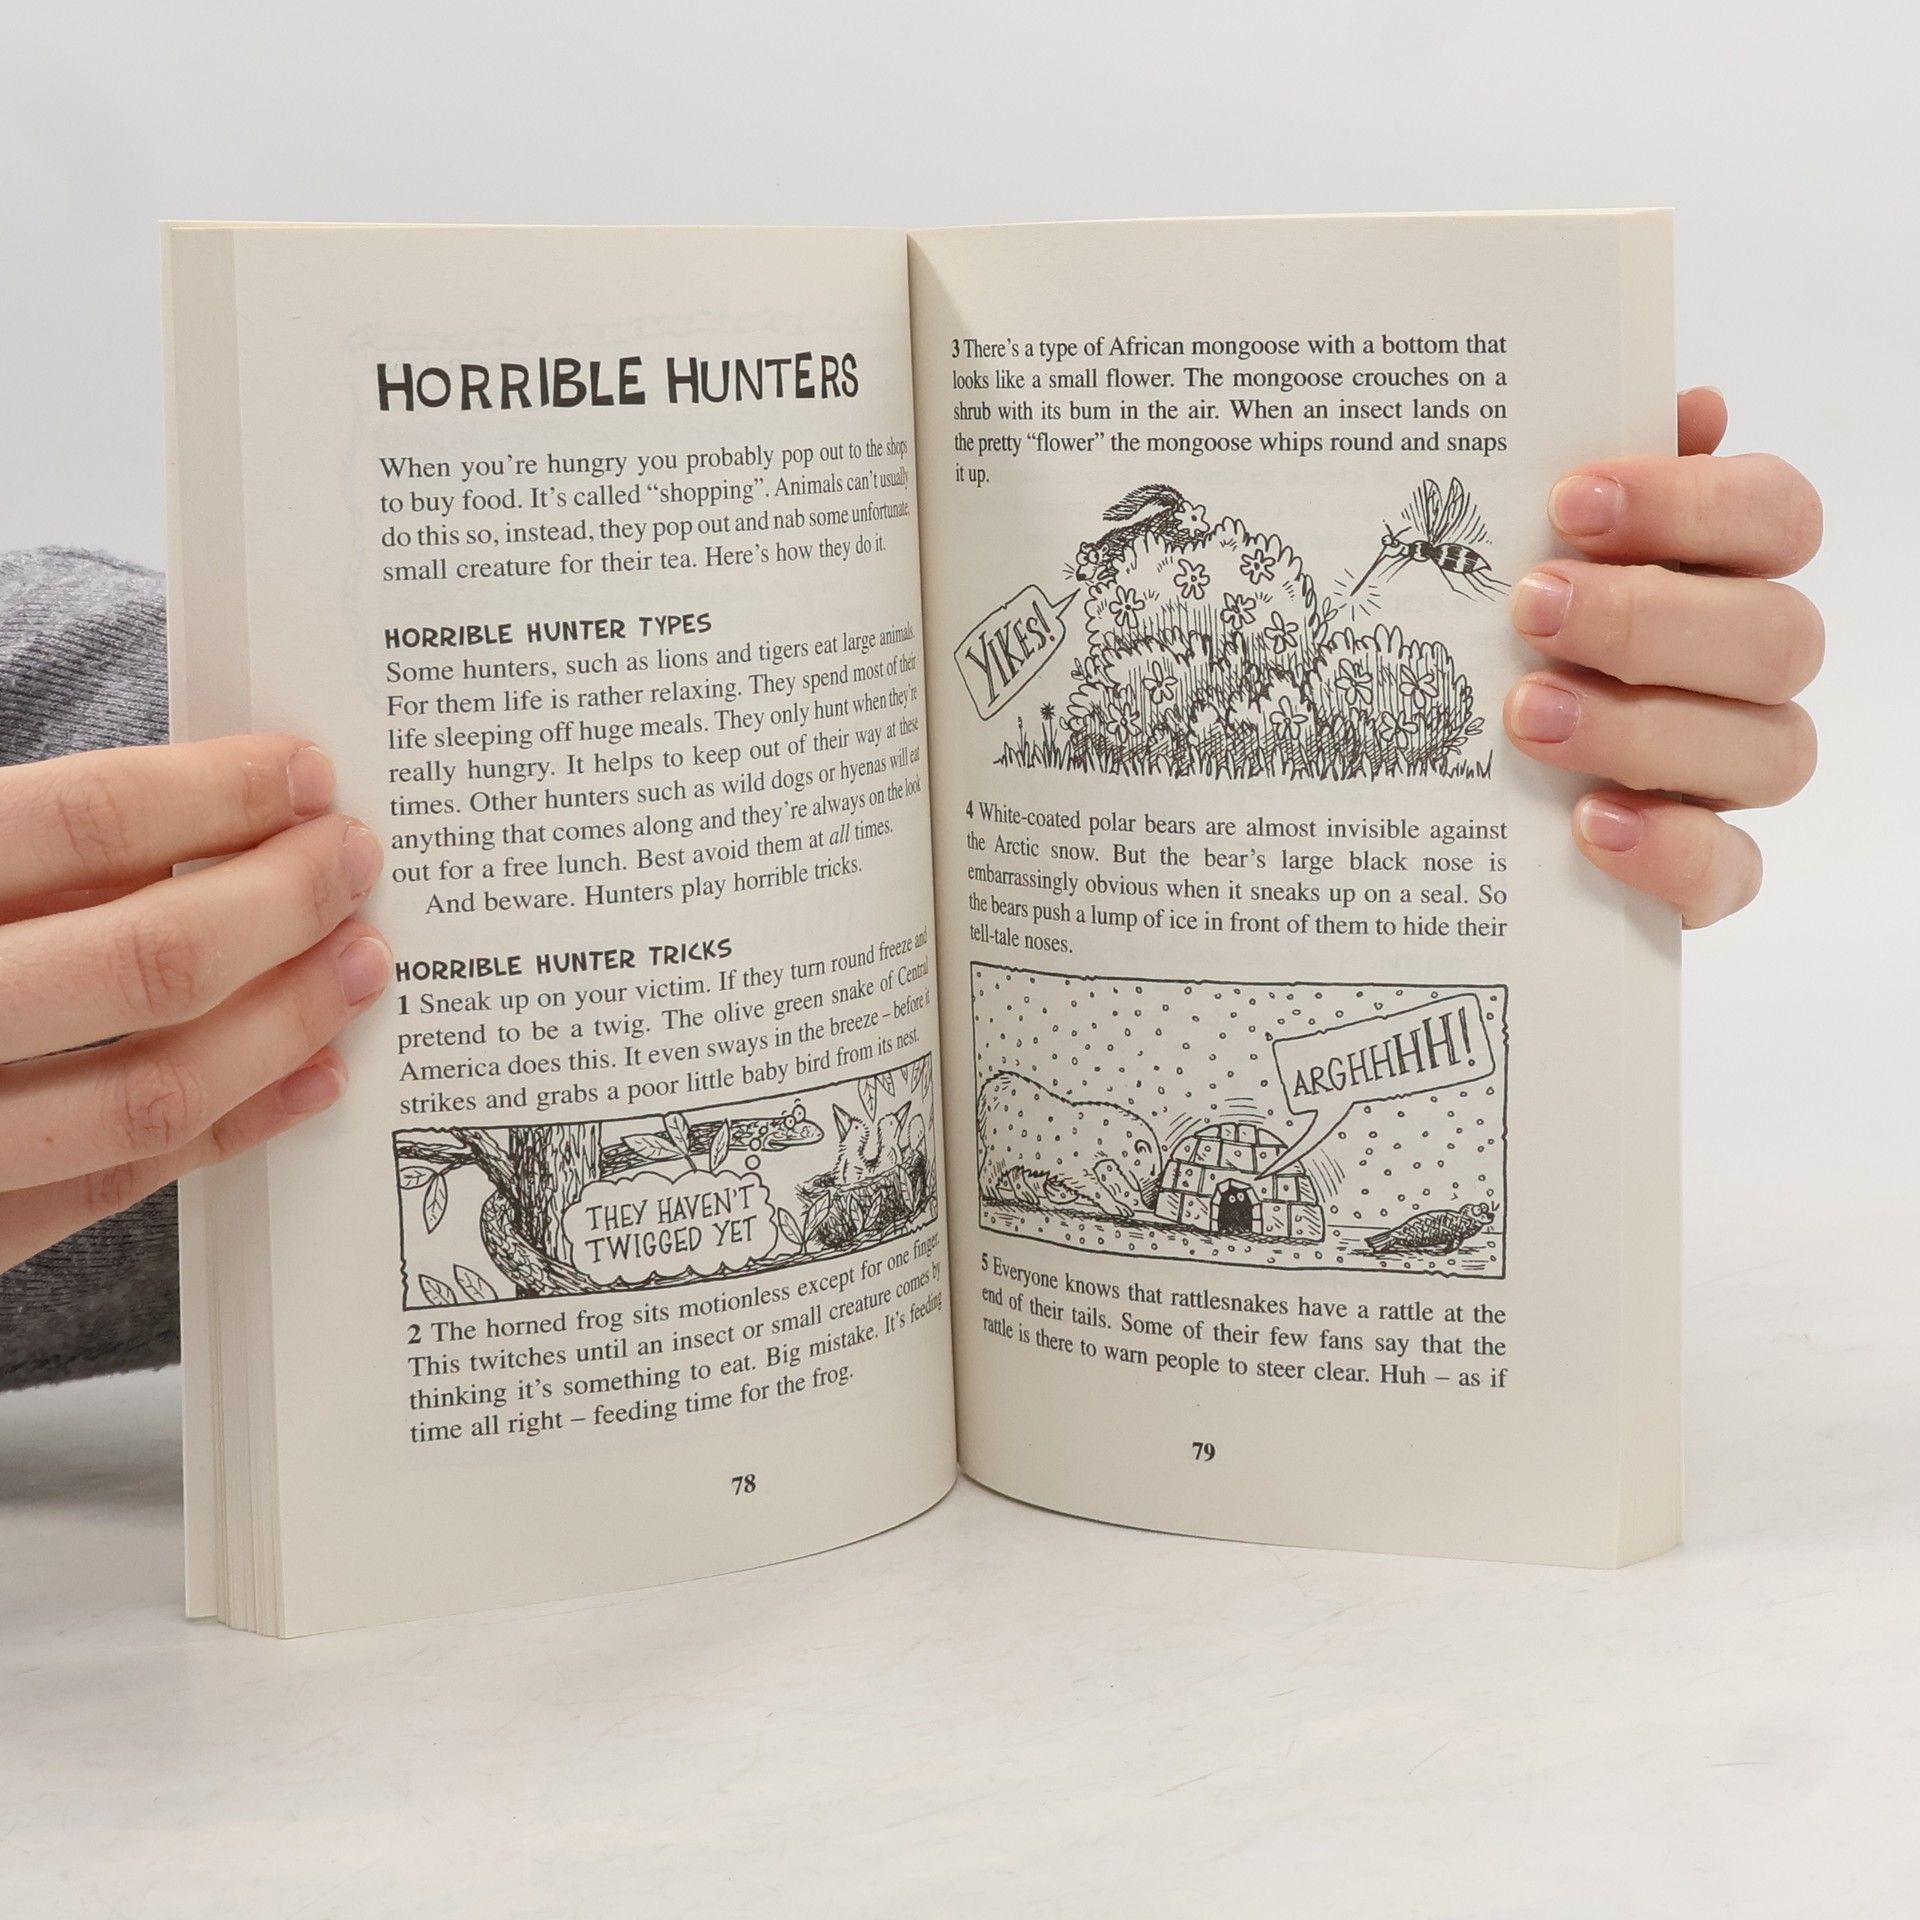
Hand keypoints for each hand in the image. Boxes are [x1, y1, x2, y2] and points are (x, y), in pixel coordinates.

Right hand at [0, 736, 388, 1269]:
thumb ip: (18, 850)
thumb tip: (193, 829)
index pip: (73, 821)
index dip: (208, 792)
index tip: (304, 775)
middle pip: (147, 959)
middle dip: (282, 904)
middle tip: (355, 860)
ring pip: (151, 1092)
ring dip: (286, 1022)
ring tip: (360, 963)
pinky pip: (112, 1189)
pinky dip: (230, 1130)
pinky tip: (308, 1078)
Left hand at [1503, 389, 1821, 925]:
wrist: (1430, 797)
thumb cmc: (1484, 647)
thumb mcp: (1500, 559)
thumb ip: (1586, 489)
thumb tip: (1690, 407)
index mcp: (1719, 578)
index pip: (1776, 517)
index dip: (1691, 504)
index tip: (1570, 502)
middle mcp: (1745, 675)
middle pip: (1781, 636)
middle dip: (1651, 619)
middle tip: (1531, 610)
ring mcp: (1731, 777)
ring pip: (1771, 751)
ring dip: (1646, 729)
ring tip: (1527, 717)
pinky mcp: (1701, 874)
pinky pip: (1730, 872)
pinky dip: (1669, 848)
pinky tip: (1588, 824)